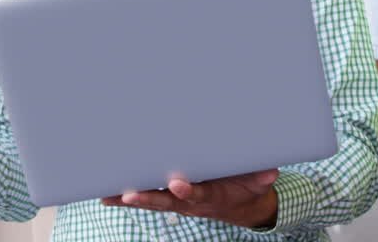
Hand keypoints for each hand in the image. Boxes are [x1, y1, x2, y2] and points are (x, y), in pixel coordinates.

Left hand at [101, 169, 278, 228]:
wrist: (241, 205)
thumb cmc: (246, 187)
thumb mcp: (258, 182)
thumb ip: (261, 177)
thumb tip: (271, 172)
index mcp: (211, 197)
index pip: (198, 195)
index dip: (188, 191)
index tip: (178, 184)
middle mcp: (190, 202)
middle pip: (166, 202)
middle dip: (149, 198)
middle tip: (131, 194)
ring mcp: (177, 202)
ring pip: (151, 202)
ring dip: (130, 199)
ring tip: (108, 196)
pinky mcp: (168, 199)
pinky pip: (145, 199)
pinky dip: (126, 198)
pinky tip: (106, 196)